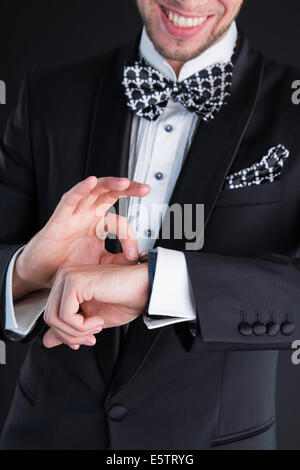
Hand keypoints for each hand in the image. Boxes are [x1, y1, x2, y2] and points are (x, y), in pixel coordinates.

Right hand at [13, 176, 149, 299]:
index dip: (130, 237)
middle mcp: (89, 213)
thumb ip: (118, 260)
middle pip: (111, 193)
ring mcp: (75, 212)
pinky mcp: (60, 216)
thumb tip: (138, 260)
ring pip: (94, 190)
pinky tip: (91, 182)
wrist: (44, 272)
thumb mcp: (100, 264)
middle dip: (129, 189)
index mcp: (99, 223)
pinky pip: (71, 198)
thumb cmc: (69, 264)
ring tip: (125, 183)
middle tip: (145, 189)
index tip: (133, 256)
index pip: (121, 221)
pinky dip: (81, 188)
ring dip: (110, 185)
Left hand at [43, 262, 148, 348]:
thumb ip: (70, 329)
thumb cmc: (125, 300)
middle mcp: (64, 275)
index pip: (51, 314)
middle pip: (50, 318)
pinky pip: (65, 315)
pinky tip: (99, 320)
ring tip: (97, 326)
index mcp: (67, 282)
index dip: (66, 334)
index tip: (86, 338)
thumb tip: (47, 341)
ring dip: (78, 332)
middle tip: (92, 337)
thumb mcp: (91, 321)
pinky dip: (82, 326)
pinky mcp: (74, 281)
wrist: (146, 288)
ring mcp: (68, 276)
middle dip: (71, 335)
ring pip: (54, 318)